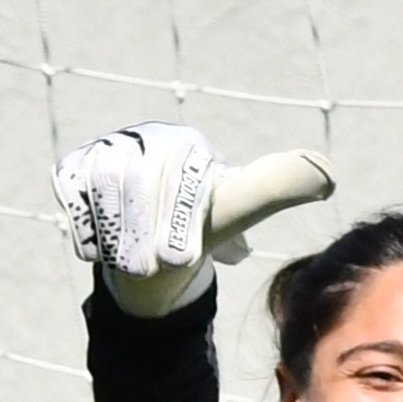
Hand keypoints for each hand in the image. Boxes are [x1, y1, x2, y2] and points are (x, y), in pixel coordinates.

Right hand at [58, 127, 337, 317]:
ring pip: (105, 194)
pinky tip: (106, 248)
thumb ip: (277, 187)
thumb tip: (327, 173)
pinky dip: (90, 229)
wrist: (156, 253)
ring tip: (136, 262)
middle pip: (138, 185)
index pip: (176, 175)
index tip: (178, 257)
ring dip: (120, 236)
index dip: (175, 223)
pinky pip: (76, 198)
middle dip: (147, 234)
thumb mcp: (242, 207)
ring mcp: (105, 150)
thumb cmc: (203, 228)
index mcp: (184, 143)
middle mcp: (141, 136)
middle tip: (157, 266)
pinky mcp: (75, 169)